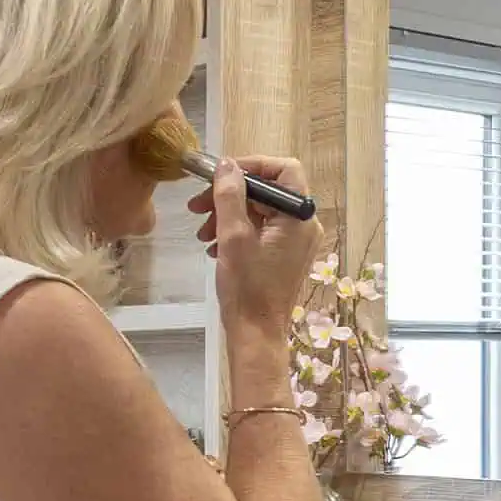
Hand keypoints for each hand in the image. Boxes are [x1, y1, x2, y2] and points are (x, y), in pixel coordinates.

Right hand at [189, 155, 319, 337]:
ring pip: (258, 211)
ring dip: (226, 215)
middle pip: (266, 191)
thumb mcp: (233, 236)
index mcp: (299, 217)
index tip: (220, 176)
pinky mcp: (282, 256)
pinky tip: (213, 247)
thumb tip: (227, 165)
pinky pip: (259, 231)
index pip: (284, 170)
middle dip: (229, 195)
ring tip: (202, 233)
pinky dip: (235, 232)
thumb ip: (230, 195)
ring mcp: (294, 242)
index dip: (252, 166)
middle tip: (197, 205)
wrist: (256, 334)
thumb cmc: (247, 288)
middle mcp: (303, 226)